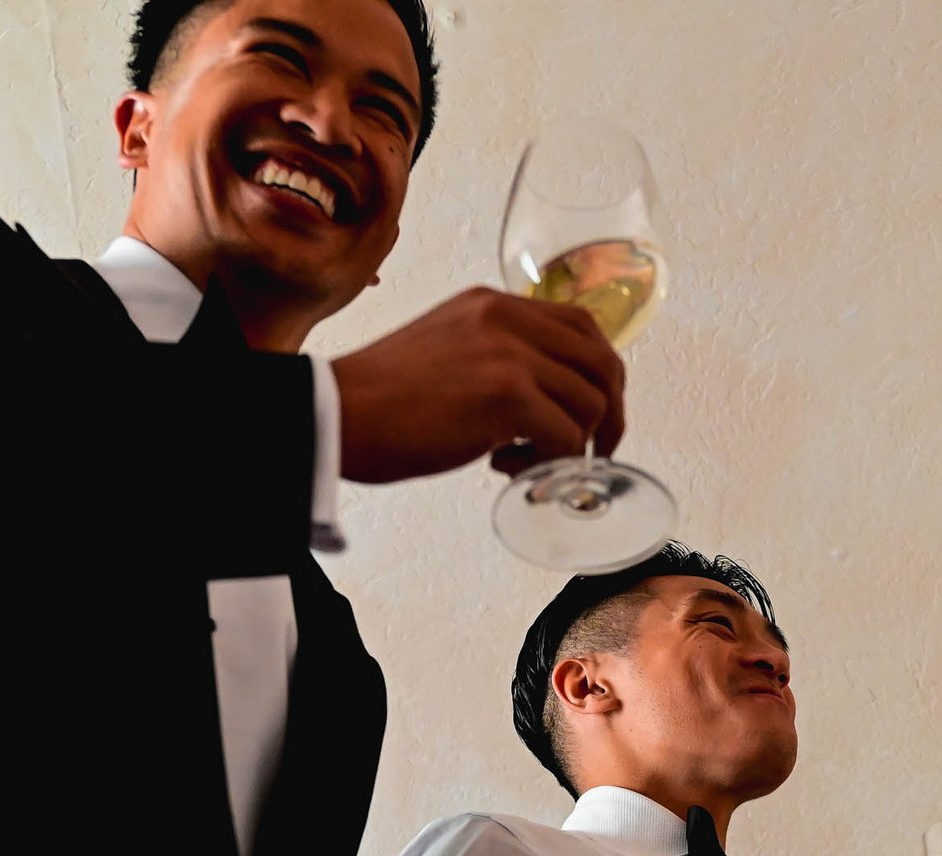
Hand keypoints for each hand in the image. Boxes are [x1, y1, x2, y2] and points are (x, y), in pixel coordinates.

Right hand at [331, 288, 626, 484]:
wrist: (334, 413)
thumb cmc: (380, 401)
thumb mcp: (448, 351)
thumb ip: (496, 358)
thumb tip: (545, 400)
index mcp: (494, 304)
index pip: (582, 327)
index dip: (598, 375)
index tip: (591, 414)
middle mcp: (507, 317)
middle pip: (602, 363)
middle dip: (607, 415)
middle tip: (589, 453)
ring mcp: (510, 352)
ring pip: (589, 404)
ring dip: (569, 445)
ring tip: (521, 460)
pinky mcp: (506, 394)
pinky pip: (566, 437)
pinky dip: (550, 464)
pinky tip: (504, 465)